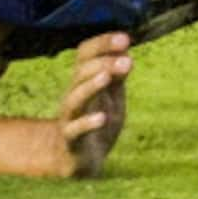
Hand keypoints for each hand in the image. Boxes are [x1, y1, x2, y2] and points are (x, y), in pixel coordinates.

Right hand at [52, 32, 130, 178]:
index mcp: (84, 80)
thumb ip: (118, 76)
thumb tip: (126, 49)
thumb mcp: (113, 97)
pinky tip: (102, 118)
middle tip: (127, 61)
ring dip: (91, 86)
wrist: (80, 160)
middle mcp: (74, 95)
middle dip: (104, 63)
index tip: (125, 38)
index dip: (103, 43)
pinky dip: (87, 123)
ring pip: (75, 98)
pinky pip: (75, 131)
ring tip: (107, 77)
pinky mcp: (71, 142)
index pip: (86, 54)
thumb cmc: (98, 122)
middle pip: (81, 72)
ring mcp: (70, 118)